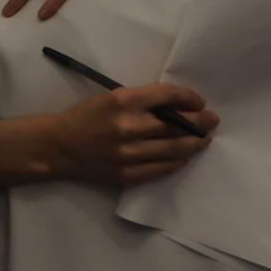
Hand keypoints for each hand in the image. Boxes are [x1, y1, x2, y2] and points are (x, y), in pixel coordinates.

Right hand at [0, 81, 218, 188]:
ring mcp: (129, 153)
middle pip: (177, 124)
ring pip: (174, 148)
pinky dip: (178, 161)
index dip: (190, 98)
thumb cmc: (87, 116)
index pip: (169, 96)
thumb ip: (143, 101)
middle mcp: (129, 126)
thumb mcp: (112, 97)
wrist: (59, 146)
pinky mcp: (127, 174)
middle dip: (200, 122)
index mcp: (124, 100)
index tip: (199, 101)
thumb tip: (179, 106)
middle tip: (211, 120)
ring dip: (194, 143)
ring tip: (203, 139)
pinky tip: (184, 156)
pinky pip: (162, 168)